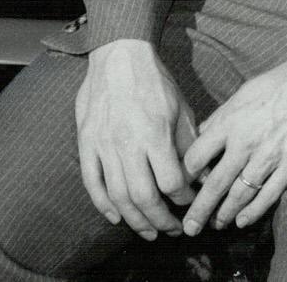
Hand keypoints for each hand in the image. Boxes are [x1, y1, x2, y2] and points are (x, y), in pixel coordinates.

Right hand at [76, 39, 197, 239]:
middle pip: (143, 198)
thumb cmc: (154, 81)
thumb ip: (188, 146)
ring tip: (148, 231)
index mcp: (154, 133)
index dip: (184, 199)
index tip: (190, 202)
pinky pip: (92, 182)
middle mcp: (127, 143)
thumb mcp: (181, 109)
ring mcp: (103, 144)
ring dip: (134, 221)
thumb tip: (200, 177)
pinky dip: (103, 205)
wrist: (119, 55)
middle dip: (160, 220)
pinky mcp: (86, 142)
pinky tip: (116, 217)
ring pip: (117, 197)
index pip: (171, 182)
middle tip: (171, 230)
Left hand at [179, 42, 286, 234]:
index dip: (187, 174)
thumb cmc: (284, 80)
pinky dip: (254, 211)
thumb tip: (204, 134)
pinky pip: (269, 194)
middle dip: (200, 209)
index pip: (196, 156)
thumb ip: (223, 115)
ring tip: (216, 224)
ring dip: (225, 213)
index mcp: (231, 120)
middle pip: (214, 183)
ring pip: (240, 194)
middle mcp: (246, 140)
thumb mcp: (245, 90)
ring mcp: (269, 155)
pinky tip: (243, 221)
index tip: (183, 185)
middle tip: (189, 227)